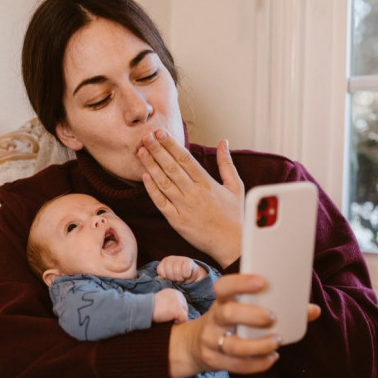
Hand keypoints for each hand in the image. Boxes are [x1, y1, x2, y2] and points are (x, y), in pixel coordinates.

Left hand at [138, 129, 243, 267]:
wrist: (232, 244)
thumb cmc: (235, 217)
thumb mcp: (236, 186)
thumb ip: (227, 163)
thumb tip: (223, 142)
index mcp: (207, 183)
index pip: (185, 159)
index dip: (171, 145)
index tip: (161, 133)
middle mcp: (194, 193)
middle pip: (171, 167)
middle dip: (157, 150)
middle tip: (146, 136)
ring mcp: (184, 207)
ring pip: (164, 182)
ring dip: (151, 166)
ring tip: (141, 151)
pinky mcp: (177, 221)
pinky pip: (161, 203)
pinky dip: (152, 190)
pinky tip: (145, 177)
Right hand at [153, 288, 188, 323]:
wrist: (146, 307)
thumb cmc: (151, 305)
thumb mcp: (163, 299)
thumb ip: (171, 301)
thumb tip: (177, 309)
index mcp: (174, 292)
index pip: (182, 301)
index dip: (178, 308)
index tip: (171, 312)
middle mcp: (178, 295)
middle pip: (185, 307)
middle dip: (180, 313)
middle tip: (171, 316)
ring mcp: (179, 302)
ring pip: (185, 312)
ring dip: (179, 317)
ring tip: (170, 318)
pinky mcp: (178, 310)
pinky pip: (184, 318)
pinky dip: (179, 321)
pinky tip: (172, 321)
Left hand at [157, 256, 204, 283]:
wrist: (191, 272)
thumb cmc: (178, 275)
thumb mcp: (168, 276)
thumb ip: (163, 277)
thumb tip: (158, 278)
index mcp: (164, 262)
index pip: (160, 271)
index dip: (165, 277)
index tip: (169, 278)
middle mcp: (171, 258)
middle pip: (169, 272)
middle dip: (173, 278)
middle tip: (177, 279)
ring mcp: (179, 258)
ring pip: (177, 272)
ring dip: (180, 278)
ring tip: (182, 277)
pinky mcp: (188, 261)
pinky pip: (185, 272)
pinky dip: (186, 276)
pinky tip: (187, 275)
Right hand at [168, 273, 282, 377]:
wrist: (194, 344)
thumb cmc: (224, 321)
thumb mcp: (232, 306)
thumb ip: (258, 303)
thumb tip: (305, 306)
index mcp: (220, 301)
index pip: (223, 287)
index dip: (241, 283)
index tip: (261, 282)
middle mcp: (214, 320)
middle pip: (229, 314)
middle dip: (254, 316)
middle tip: (272, 317)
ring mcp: (212, 342)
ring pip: (235, 346)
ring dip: (261, 345)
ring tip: (277, 341)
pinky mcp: (215, 361)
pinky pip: (238, 365)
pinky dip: (259, 363)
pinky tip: (272, 357)